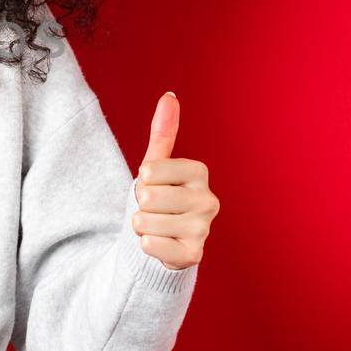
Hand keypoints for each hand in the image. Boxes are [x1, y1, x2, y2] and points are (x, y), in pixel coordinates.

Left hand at [130, 93, 218, 270]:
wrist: (164, 239)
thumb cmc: (160, 196)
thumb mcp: (157, 164)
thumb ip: (163, 132)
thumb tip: (169, 96)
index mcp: (199, 172)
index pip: (149, 170)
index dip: (142, 180)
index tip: (154, 186)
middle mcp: (209, 200)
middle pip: (148, 197)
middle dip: (141, 205)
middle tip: (154, 209)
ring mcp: (204, 229)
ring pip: (145, 221)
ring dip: (141, 226)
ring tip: (156, 226)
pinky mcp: (193, 255)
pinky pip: (150, 245)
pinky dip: (146, 245)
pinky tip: (160, 243)